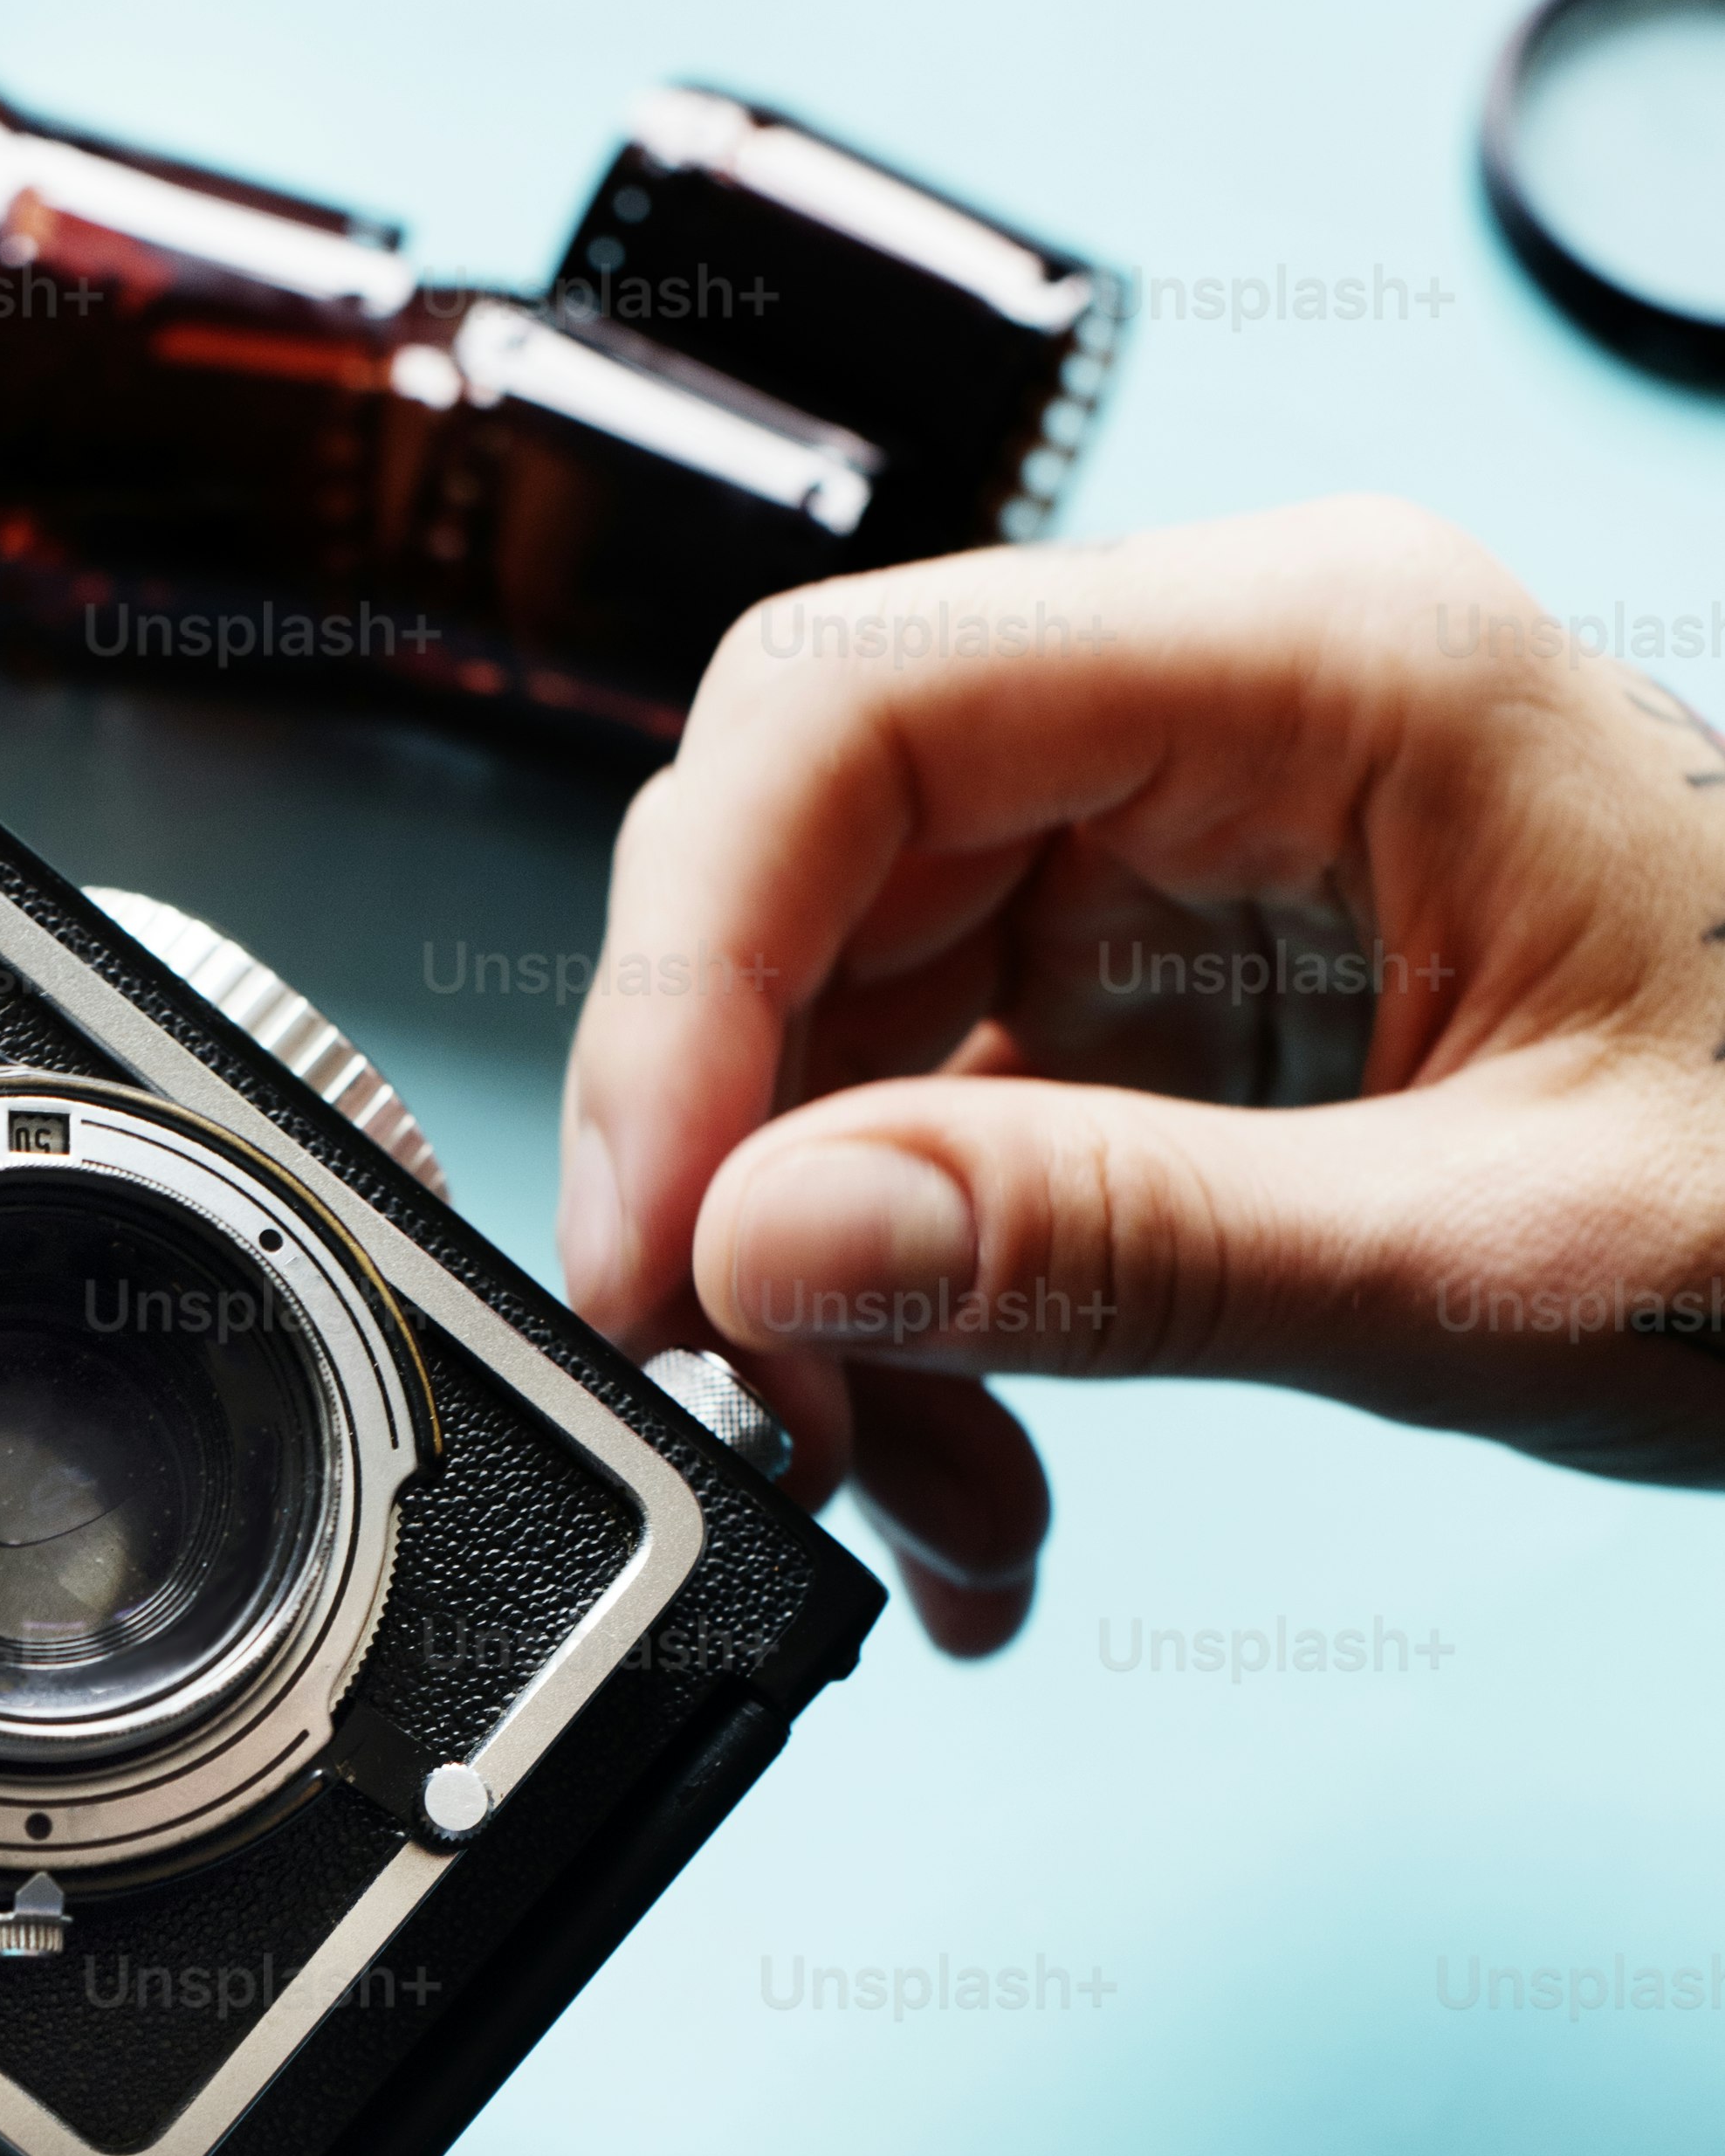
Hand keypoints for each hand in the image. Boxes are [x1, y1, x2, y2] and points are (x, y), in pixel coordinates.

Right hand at [559, 499, 1724, 1649]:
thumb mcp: (1502, 1253)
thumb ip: (1118, 1244)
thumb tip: (770, 1250)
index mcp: (1324, 660)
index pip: (853, 715)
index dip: (685, 975)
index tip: (653, 1236)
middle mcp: (1223, 715)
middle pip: (810, 866)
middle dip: (742, 1159)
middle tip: (750, 1404)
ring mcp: (1187, 849)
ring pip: (848, 1025)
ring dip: (832, 1287)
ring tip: (918, 1495)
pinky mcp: (1179, 993)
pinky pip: (949, 1131)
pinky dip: (929, 1319)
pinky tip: (979, 1476)